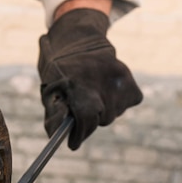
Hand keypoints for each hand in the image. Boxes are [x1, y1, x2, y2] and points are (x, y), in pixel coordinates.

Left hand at [37, 9, 142, 149]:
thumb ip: (54, 114)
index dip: (80, 134)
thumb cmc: (60, 70)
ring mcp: (120, 82)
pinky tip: (108, 88)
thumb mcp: (49, 89)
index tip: (73, 143)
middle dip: (91, 119)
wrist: (79, 39)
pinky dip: (119, 100)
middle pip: (102, 120)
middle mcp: (102, 83)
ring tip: (94, 91)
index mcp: (79, 84)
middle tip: (83, 106)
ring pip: (115, 113)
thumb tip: (55, 136)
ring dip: (105, 108)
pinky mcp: (132, 82)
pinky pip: (128, 102)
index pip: (87, 120)